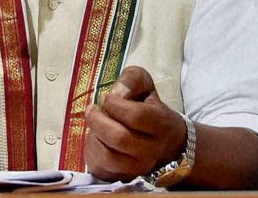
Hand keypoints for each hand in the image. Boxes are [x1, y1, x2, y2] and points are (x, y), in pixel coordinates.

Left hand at [84, 66, 186, 181]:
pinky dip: (91, 151)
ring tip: (94, 125)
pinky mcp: (123, 177)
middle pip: (120, 138)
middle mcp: (152, 150)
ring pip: (108, 157)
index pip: (136, 116)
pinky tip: (96, 139)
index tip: (105, 97)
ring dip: (94, 136)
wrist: (165, 142)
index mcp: (161, 123)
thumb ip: (132, 80)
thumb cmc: (149, 108)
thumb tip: (117, 92)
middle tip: (91, 109)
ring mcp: (138, 167)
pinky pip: (101, 169)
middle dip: (98, 120)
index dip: (115, 104)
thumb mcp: (145, 85)